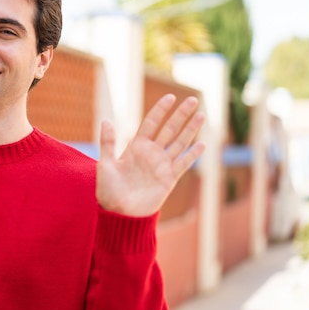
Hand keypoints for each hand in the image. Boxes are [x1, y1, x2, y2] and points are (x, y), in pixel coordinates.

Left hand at [97, 94, 204, 216]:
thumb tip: (106, 120)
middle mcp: (151, 153)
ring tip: (201, 115)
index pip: (151, 123)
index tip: (170, 97)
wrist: (119, 213)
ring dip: (191, 129)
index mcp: (136, 147)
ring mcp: (161, 165)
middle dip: (181, 114)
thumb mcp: (106, 163)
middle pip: (169, 129)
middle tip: (193, 99)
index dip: (160, 110)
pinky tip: (202, 144)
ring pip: (179, 142)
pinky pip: (183, 163)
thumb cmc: (108, 190)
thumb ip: (107, 142)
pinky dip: (192, 154)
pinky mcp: (169, 179)